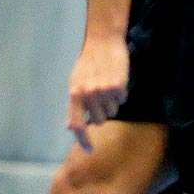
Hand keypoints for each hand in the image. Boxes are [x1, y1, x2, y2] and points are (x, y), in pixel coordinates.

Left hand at [67, 35, 129, 151]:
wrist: (102, 42)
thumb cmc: (87, 64)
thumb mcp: (75, 83)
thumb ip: (75, 106)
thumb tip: (70, 127)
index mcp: (74, 95)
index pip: (78, 124)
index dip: (83, 139)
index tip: (90, 150)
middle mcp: (88, 95)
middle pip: (100, 120)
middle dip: (101, 112)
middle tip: (99, 95)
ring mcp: (104, 91)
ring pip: (113, 111)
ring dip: (111, 102)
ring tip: (106, 84)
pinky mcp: (119, 86)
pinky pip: (123, 100)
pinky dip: (121, 93)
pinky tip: (116, 80)